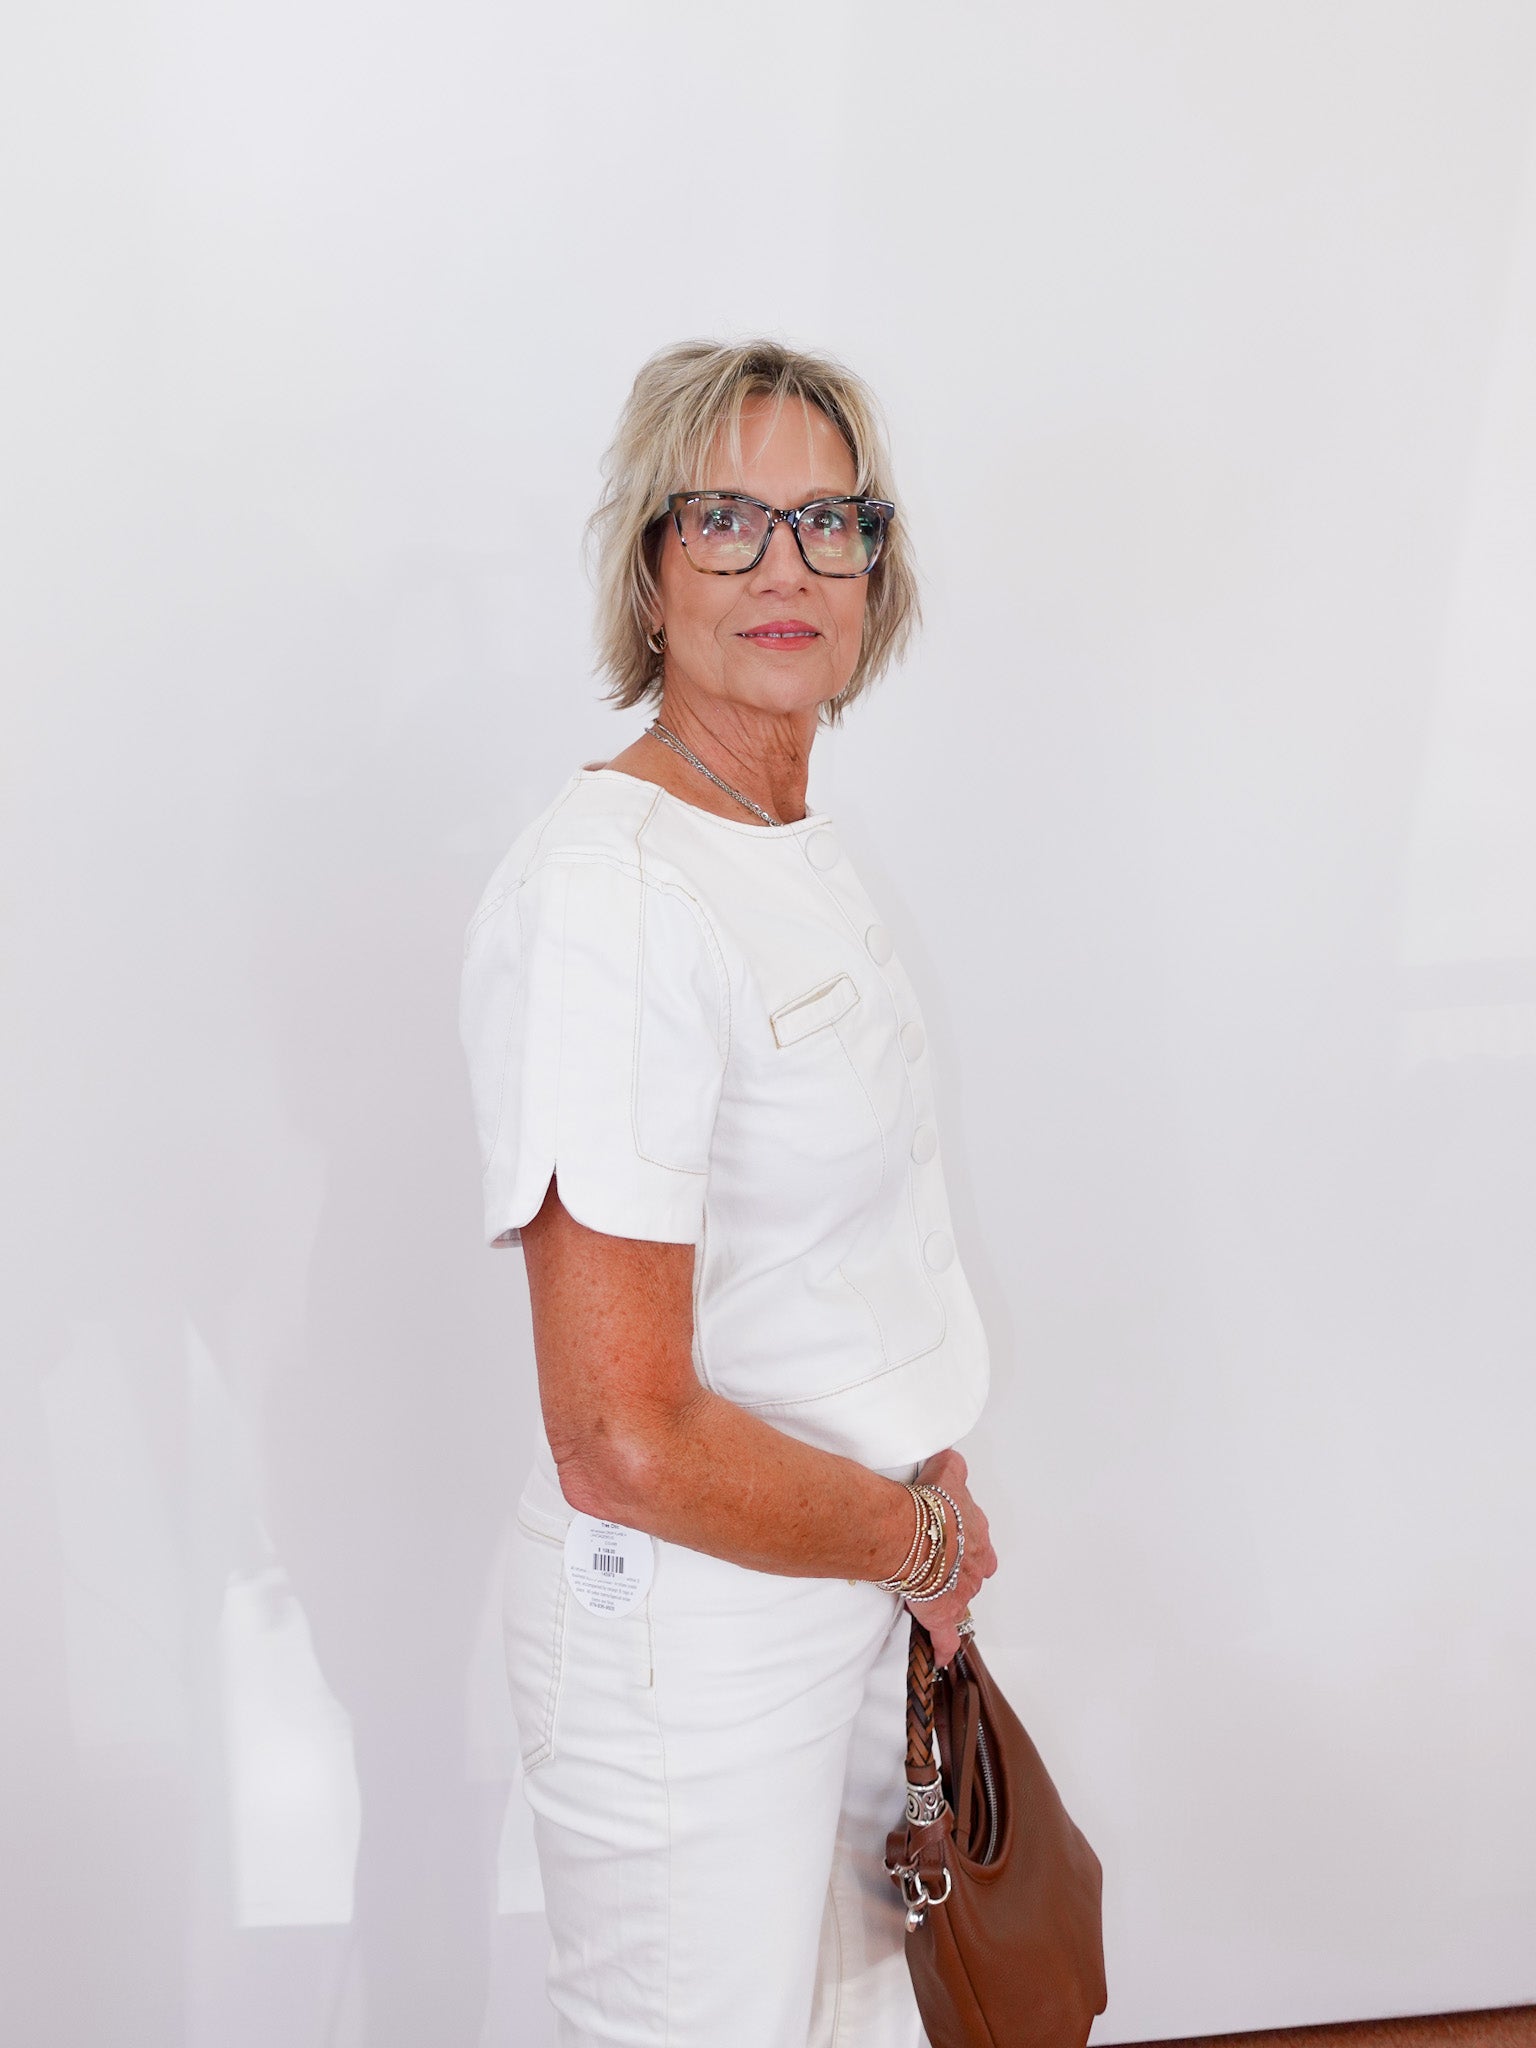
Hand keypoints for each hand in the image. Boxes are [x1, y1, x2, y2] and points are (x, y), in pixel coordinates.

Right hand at [903, 1446, 996, 1669]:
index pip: (979, 1543)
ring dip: (948, 1597)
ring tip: (930, 1594)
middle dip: (958, 1571)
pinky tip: (943, 1657)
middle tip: (938, 1566)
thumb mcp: (947, 1472)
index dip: (965, 1543)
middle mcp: (975, 1566)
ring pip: (959, 1599)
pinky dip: (944, 1647)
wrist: (910, 1533)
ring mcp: (960, 1593)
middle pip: (972, 1573)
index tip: (951, 1541)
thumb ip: (954, 1469)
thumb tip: (953, 1462)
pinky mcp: (941, 1614)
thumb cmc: (927, 1504)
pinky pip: (946, 1637)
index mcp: (978, 1535)